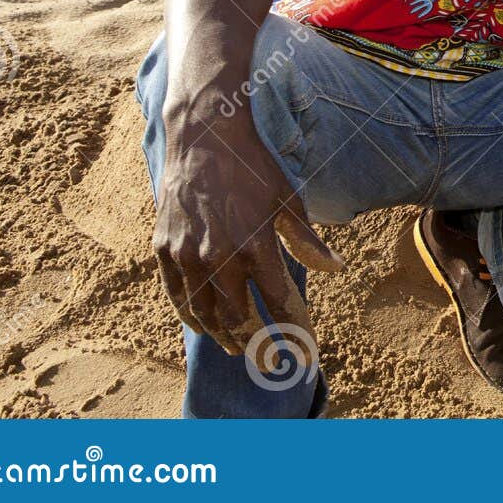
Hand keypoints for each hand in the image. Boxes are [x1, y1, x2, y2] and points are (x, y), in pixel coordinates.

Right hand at [152, 104, 343, 360]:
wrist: (204, 138)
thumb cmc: (253, 167)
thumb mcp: (289, 200)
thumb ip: (308, 241)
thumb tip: (337, 269)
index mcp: (256, 246)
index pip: (281, 303)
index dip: (297, 332)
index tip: (307, 353)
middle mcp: (220, 258)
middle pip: (241, 319)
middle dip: (259, 346)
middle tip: (271, 364)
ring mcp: (189, 256)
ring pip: (206, 314)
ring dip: (225, 336)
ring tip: (240, 349)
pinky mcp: (165, 250)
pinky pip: (178, 296)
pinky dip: (193, 317)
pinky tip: (205, 326)